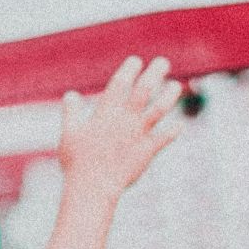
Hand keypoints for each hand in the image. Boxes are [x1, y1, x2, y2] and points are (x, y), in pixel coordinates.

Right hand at [57, 56, 183, 205]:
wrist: (93, 187)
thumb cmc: (77, 161)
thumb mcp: (69, 134)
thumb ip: (71, 112)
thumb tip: (70, 95)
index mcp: (106, 113)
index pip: (120, 84)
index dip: (129, 70)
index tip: (136, 61)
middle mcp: (125, 120)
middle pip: (144, 91)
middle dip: (155, 74)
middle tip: (163, 62)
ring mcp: (138, 135)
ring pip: (158, 110)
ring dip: (169, 97)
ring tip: (176, 86)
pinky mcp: (147, 151)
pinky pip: (163, 139)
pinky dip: (173, 132)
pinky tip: (180, 125)